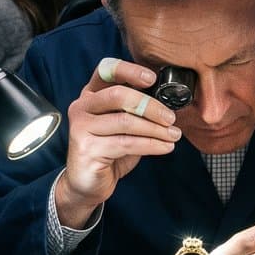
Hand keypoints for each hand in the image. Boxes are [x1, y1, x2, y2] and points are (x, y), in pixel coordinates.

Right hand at [52, 57, 181, 227]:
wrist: (88, 183)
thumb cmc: (109, 151)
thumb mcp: (123, 126)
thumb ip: (136, 111)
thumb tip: (169, 103)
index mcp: (91, 95)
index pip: (106, 71)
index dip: (130, 70)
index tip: (152, 78)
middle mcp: (82, 107)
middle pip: (118, 95)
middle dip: (150, 106)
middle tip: (170, 118)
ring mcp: (81, 127)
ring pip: (125, 121)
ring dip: (155, 129)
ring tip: (174, 135)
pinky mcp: (87, 148)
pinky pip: (126, 143)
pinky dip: (151, 144)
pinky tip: (165, 147)